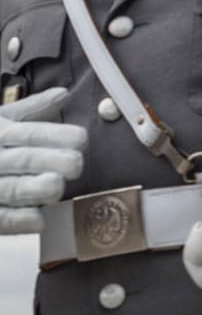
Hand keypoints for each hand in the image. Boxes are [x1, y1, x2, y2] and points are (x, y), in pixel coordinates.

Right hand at [0, 87, 85, 233]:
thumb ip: (31, 111)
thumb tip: (62, 93)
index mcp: (0, 134)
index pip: (29, 134)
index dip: (54, 136)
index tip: (81, 139)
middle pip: (23, 160)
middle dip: (50, 161)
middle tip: (75, 164)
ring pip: (10, 188)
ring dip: (32, 189)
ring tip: (56, 186)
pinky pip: (0, 217)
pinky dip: (17, 220)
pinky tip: (38, 221)